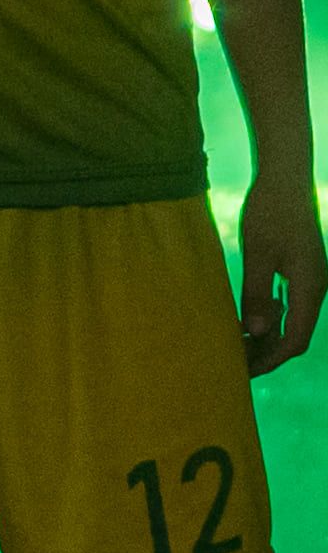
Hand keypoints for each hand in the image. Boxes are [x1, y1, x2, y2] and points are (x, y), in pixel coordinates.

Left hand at [241, 171, 322, 377]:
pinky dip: (271, 318)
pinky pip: (290, 306)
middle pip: (296, 336)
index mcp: (309, 288)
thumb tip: (254, 331)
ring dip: (268, 337)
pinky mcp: (302, 272)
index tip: (243, 372)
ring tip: (237, 348)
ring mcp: (311, 281)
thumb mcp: (257, 254)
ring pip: (293, 322)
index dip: (270, 360)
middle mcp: (315, 289)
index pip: (295, 340)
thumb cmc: (270, 213)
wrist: (285, 180)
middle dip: (267, 354)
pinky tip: (247, 321)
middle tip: (235, 366)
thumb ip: (256, 294)